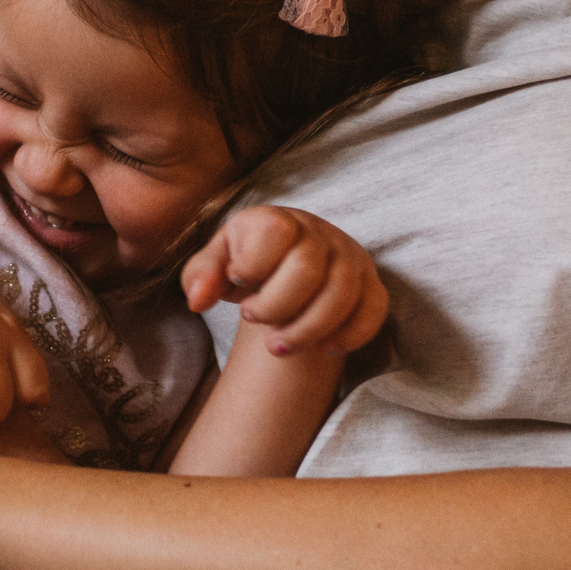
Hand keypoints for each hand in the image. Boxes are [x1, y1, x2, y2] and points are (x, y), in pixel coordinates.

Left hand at [181, 207, 387, 354]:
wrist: (287, 263)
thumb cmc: (248, 260)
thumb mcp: (218, 261)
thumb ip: (201, 275)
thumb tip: (197, 300)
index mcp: (279, 220)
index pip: (275, 233)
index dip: (251, 266)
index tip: (236, 280)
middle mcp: (321, 234)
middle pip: (306, 271)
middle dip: (275, 307)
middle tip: (252, 319)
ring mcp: (350, 258)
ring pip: (341, 295)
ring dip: (307, 331)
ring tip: (278, 346)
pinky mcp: (371, 284)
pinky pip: (373, 309)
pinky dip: (351, 335)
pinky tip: (324, 349)